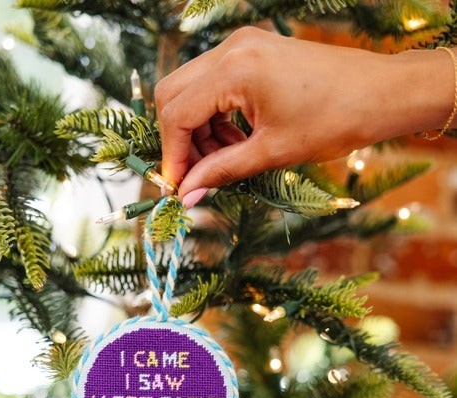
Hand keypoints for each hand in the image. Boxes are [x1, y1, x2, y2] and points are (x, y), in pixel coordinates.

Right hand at [155, 26, 455, 205]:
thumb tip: (187, 195)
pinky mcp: (254, 51)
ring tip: (224, 159)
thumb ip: (222, 171)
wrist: (381, 94)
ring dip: (198, 130)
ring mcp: (243, 45)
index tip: (178, 187)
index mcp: (236, 69)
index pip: (177, 114)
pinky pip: (214, 83)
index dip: (173, 155)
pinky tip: (235, 140)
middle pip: (174, 94)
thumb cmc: (335, 121)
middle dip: (180, 140)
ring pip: (192, 89)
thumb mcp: (272, 152)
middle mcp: (233, 48)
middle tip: (196, 174)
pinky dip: (216, 115)